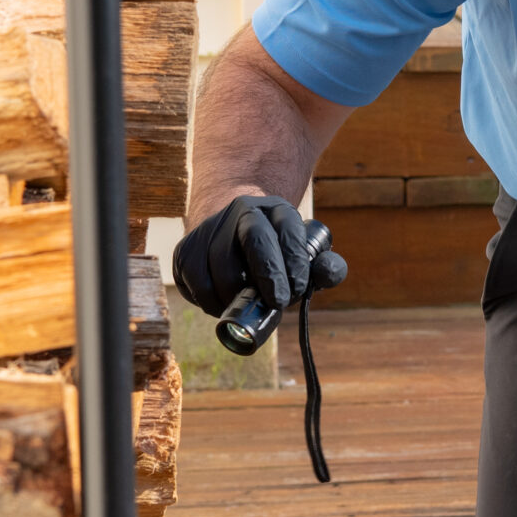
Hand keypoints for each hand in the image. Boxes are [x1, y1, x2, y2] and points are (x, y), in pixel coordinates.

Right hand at [172, 193, 342, 317]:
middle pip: (254, 238)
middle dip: (268, 275)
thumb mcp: (304, 256)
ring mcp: (211, 227)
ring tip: (250, 307)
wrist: (232, 235)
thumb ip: (325, 267)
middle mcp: (242, 211)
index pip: (287, 229)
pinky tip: (224, 304)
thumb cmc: (276, 254)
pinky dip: (211, 302)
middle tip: (278, 304)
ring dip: (238, 295)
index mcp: (276, 210)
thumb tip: (330, 273)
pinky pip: (196, 283)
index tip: (298, 288)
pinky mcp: (186, 249)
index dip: (294, 260)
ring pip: (222, 266)